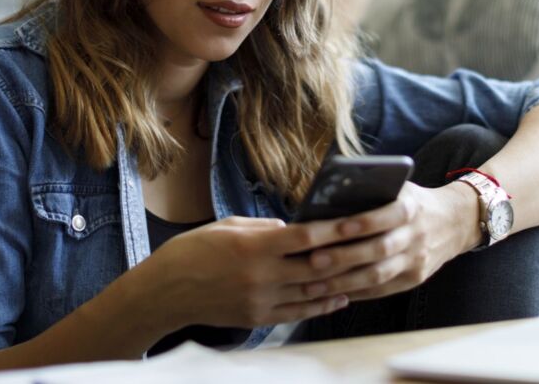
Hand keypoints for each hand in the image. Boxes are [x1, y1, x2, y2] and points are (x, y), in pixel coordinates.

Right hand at [143, 216, 362, 328]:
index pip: (305, 237)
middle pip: (317, 267)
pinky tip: (340, 297)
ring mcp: (261, 300)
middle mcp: (261, 275)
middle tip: (373, 247)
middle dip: (347, 257)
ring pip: (313, 293)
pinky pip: (299, 312)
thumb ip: (265, 228)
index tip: (357, 221)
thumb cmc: (194, 251)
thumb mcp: (228, 226)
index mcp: (254, 246)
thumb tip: (294, 229)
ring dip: (342, 283)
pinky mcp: (258, 318)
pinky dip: (323, 305)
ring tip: (366, 273)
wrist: (165, 291)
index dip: (334, 230)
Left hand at [295, 181, 480, 301]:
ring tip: (313, 284)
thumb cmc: (411, 200)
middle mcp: (416, 236)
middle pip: (379, 250)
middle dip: (344, 256)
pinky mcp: (414, 279)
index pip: (389, 215)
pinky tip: (331, 294)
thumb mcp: (399, 188)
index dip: (365, 222)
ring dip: (344, 282)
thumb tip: (328, 198)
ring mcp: (416, 261)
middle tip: (312, 260)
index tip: (337, 227)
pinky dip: (355, 292)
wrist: (454, 222)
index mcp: (412, 208)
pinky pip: (381, 290)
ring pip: (378, 276)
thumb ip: (372, 192)